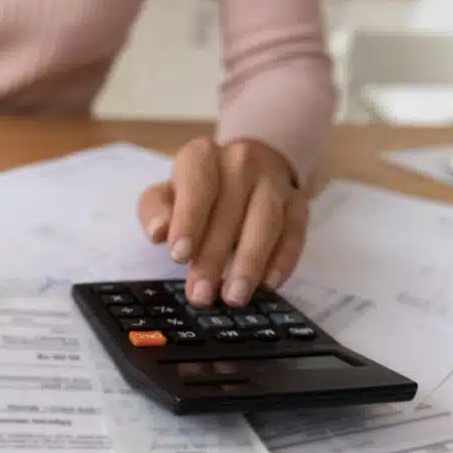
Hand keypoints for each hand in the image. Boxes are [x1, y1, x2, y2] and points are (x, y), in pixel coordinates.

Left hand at [138, 137, 308, 306]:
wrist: (244, 169)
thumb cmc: (196, 191)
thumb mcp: (165, 194)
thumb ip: (155, 210)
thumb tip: (158, 231)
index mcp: (201, 156)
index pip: (197, 186)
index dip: (189, 221)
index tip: (179, 256)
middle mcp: (241, 162)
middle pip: (230, 210)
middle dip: (213, 257)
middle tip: (201, 294)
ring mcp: (274, 182)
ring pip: (266, 222)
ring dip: (250, 263)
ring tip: (235, 296)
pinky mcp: (297, 203)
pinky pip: (294, 232)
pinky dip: (283, 260)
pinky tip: (269, 284)